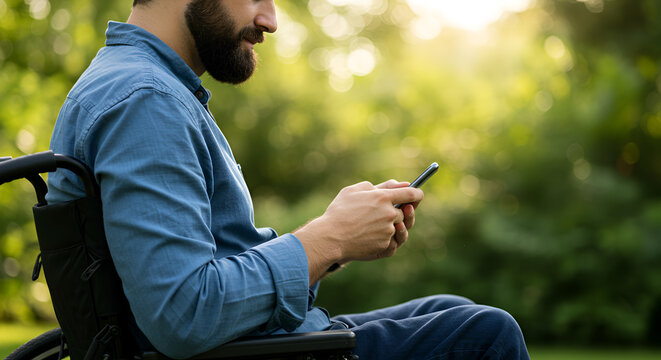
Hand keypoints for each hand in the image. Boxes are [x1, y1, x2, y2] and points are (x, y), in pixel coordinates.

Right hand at [294, 180, 423, 281]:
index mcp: (383, 197)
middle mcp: (389, 214)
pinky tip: (369, 237)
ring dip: (388, 226)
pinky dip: (383, 239)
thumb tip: (399, 184)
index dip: (417, 194)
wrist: (330, 238)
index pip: (411, 194)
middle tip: (380, 214)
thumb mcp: (353, 191)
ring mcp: (388, 231)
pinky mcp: (384, 245)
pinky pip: (391, 241)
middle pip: (403, 213)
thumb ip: (378, 186)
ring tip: (371, 226)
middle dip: (395, 212)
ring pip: (397, 228)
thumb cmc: (339, 212)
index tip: (418, 195)